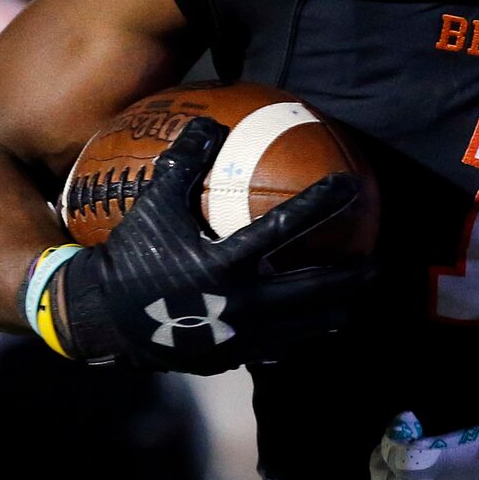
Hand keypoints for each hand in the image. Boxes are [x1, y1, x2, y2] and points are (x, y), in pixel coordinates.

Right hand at [38, 116, 371, 373]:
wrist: (104, 321)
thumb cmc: (130, 257)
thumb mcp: (152, 207)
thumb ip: (182, 165)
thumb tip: (210, 121)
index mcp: (224, 262)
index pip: (285, 226)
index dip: (321, 202)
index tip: (351, 184)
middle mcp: (241, 302)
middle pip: (313, 290)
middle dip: (349, 277)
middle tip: (374, 264)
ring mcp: (241, 336)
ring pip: (304, 326)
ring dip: (333, 312)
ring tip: (352, 302)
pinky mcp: (234, 357)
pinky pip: (277, 348)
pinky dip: (298, 337)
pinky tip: (309, 330)